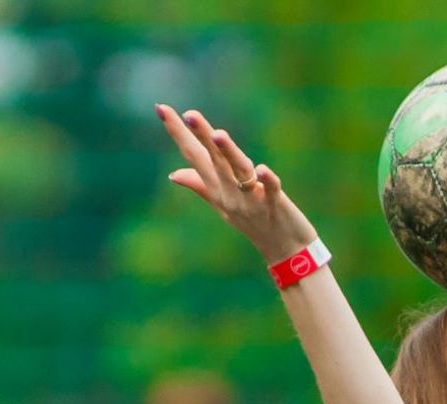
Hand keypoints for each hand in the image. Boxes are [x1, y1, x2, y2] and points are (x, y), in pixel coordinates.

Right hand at [157, 104, 316, 262]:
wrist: (285, 251)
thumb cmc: (253, 225)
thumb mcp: (223, 205)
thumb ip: (201, 186)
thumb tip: (172, 174)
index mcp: (216, 189)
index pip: (194, 156)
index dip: (178, 133)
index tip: (161, 108)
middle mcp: (230, 194)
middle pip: (214, 160)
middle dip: (201, 136)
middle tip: (189, 114)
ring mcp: (251, 200)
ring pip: (238, 171)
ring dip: (228, 153)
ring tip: (218, 134)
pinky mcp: (276, 205)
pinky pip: (270, 190)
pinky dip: (267, 180)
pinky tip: (263, 169)